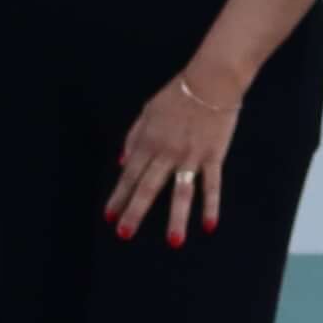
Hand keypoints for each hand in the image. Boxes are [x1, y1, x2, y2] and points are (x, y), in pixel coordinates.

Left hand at [104, 68, 239, 245]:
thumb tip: (122, 162)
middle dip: (135, 212)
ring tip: (173, 242)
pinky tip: (209, 226)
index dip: (118, 196)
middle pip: (148, 187)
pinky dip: (210, 206)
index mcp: (148, 141)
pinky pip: (212, 185)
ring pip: (181, 192)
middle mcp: (166, 152)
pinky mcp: (213, 156)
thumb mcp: (147, 111)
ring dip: (176, 218)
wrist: (210, 81)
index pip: (130, 175)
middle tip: (125, 234)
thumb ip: (134, 137)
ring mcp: (191, 156)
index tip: (109, 217)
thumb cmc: (177, 94)